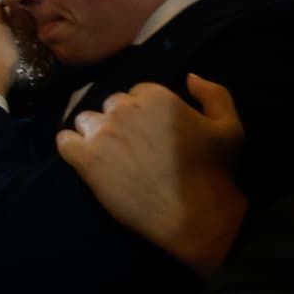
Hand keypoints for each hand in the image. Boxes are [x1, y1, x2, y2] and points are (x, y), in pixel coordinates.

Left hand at [56, 75, 247, 276]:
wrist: (192, 216)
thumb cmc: (213, 173)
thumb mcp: (229, 126)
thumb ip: (213, 93)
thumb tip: (190, 76)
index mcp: (156, 96)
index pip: (138, 93)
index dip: (146, 113)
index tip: (153, 134)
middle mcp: (124, 109)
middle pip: (111, 105)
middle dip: (121, 122)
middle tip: (135, 148)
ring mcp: (101, 133)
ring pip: (87, 121)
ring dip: (96, 134)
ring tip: (112, 157)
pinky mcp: (85, 159)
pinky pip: (64, 141)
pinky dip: (72, 148)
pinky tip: (86, 160)